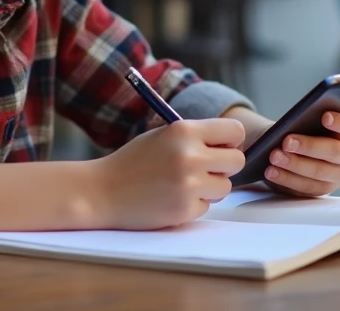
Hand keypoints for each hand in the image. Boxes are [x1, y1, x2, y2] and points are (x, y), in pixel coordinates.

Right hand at [93, 119, 245, 228]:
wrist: (102, 192)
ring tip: (182, 183)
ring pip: (225, 186)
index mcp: (184, 131)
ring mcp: (189, 185)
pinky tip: (170, 198)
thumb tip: (232, 144)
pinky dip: (193, 204)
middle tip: (205, 168)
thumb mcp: (163, 136)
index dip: (230, 140)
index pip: (234, 130)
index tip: (221, 146)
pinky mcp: (185, 210)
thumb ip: (195, 137)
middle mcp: (190, 156)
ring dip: (210, 187)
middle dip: (224, 165)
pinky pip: (207, 206)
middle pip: (237, 160)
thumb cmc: (133, 162)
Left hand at [262, 112, 339, 196]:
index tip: (324, 116)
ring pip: (318, 172)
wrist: (291, 149)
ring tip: (274, 157)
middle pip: (333, 152)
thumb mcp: (305, 122)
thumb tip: (289, 126)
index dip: (339, 122)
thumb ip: (304, 121)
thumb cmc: (301, 130)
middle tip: (286, 142)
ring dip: (294, 165)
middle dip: (308, 146)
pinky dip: (286, 179)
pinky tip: (272, 172)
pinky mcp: (322, 190)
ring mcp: (337, 176)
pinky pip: (305, 188)